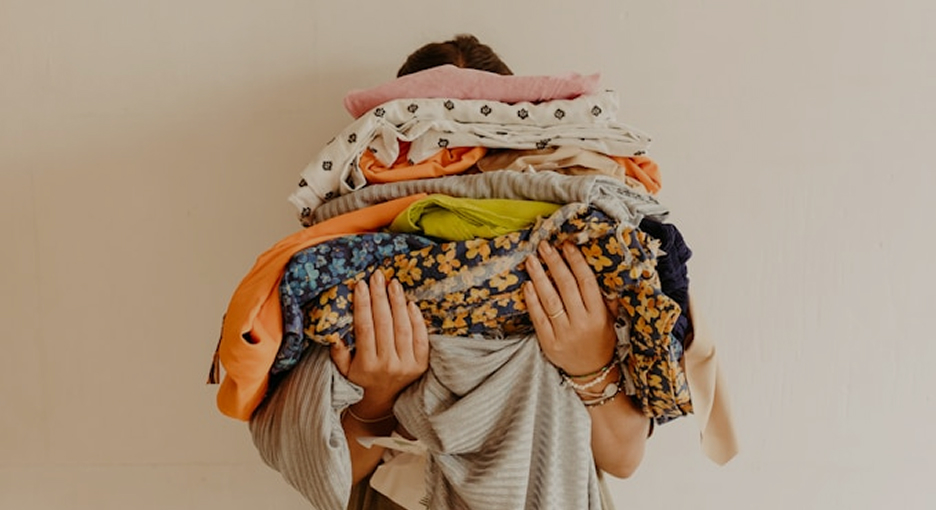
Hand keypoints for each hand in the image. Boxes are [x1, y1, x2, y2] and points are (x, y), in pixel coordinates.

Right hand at [330, 270, 429, 417]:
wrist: (383, 404)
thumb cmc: (361, 381)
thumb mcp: (344, 372)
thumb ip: (338, 354)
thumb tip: (333, 335)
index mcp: (367, 365)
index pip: (365, 328)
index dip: (363, 305)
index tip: (360, 285)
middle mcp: (388, 365)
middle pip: (384, 324)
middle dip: (380, 297)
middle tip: (378, 276)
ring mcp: (407, 365)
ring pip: (403, 328)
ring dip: (398, 303)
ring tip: (393, 284)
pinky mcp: (421, 365)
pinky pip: (421, 338)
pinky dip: (417, 320)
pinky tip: (410, 303)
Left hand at [523, 241, 616, 375]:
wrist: (592, 373)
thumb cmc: (601, 342)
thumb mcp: (610, 320)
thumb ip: (606, 299)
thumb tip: (600, 271)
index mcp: (598, 315)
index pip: (586, 282)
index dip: (576, 262)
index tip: (567, 246)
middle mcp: (581, 323)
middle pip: (566, 287)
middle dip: (555, 263)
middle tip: (545, 246)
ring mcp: (564, 333)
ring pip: (550, 300)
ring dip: (539, 278)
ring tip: (532, 260)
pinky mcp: (549, 342)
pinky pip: (538, 317)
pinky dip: (532, 300)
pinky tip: (528, 285)